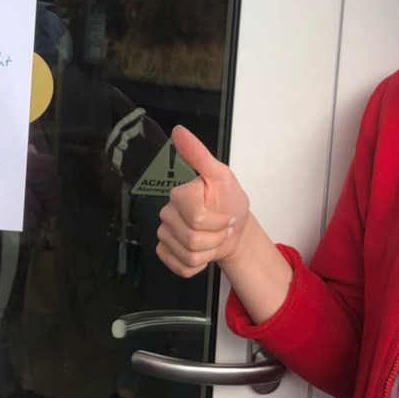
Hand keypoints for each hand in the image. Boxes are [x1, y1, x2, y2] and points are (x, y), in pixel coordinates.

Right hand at [156, 126, 251, 277]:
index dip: (218, 221)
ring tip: (215, 239)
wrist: (234, 230)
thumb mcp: (223, 177)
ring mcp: (164, 234)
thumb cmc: (230, 203)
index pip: (196, 217)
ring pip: (188, 255)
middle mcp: (167, 213)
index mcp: (179, 195)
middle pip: (192, 239)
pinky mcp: (165, 253)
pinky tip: (204, 253)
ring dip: (210, 252)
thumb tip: (178, 130)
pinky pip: (180, 267)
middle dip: (216, 238)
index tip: (228, 214)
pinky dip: (199, 266)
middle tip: (222, 228)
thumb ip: (199, 155)